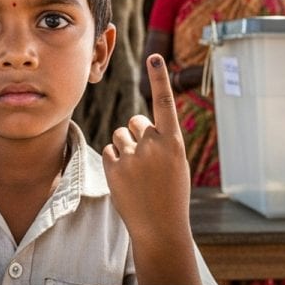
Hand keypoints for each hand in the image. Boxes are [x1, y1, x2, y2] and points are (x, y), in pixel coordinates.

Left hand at [103, 54, 191, 239]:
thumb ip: (160, 141)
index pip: (165, 103)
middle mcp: (153, 145)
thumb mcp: (174, 164)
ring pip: (119, 135)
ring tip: (137, 174)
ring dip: (125, 149)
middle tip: (147, 161)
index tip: (154, 57)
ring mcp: (132, 156)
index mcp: (174, 142)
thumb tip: (136, 125)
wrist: (160, 227)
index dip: (159, 78)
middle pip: (135, 121)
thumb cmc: (170, 193)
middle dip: (137, 135)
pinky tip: (126, 180)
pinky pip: (109, 151)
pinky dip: (114, 162)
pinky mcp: (114, 167)